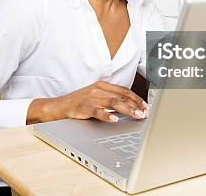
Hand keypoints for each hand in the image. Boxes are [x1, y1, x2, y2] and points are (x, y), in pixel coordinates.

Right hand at [27, 81, 147, 123]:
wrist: (59, 106)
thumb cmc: (80, 103)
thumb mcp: (96, 96)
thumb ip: (111, 98)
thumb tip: (130, 106)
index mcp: (102, 85)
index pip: (124, 90)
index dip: (136, 98)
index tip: (146, 106)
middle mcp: (97, 89)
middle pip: (121, 96)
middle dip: (135, 105)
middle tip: (145, 113)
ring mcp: (90, 98)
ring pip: (113, 102)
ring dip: (127, 110)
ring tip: (136, 116)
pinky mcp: (83, 107)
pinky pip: (97, 111)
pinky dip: (107, 115)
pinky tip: (114, 119)